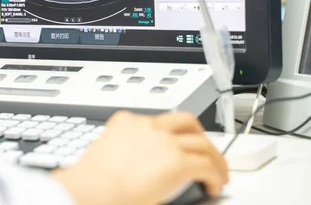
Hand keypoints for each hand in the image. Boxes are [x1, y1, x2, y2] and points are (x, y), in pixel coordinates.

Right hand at [52, 111, 227, 204]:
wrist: (94, 189)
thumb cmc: (91, 181)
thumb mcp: (103, 152)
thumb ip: (120, 149)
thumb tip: (128, 163)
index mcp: (127, 122)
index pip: (157, 120)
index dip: (172, 133)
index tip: (175, 144)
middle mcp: (149, 126)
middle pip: (187, 122)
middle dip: (200, 135)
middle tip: (205, 151)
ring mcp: (165, 142)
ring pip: (203, 143)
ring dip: (215, 158)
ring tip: (219, 173)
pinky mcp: (178, 162)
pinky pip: (207, 166)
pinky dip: (215, 176)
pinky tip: (213, 186)